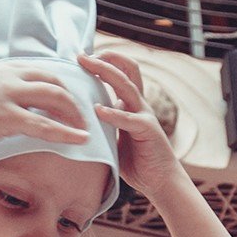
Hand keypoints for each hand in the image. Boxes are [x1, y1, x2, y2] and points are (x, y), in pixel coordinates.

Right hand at [0, 58, 89, 160]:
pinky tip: (80, 140)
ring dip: (74, 113)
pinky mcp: (5, 117)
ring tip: (84, 127)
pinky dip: (66, 133)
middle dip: (71, 96)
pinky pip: (45, 125)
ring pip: (54, 97)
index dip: (54, 83)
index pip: (35, 70)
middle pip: (52, 79)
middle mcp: (4, 75)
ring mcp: (6, 94)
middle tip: (80, 113)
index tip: (65, 96)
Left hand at [78, 51, 179, 199]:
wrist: (160, 181)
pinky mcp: (148, 130)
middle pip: (126, 71)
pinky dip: (113, 113)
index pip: (121, 73)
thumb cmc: (136, 161)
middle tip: (81, 55)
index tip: (81, 58)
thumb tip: (76, 121)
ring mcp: (145, 115)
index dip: (104, 62)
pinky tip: (97, 110)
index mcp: (132, 104)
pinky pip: (129, 119)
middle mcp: (140, 105)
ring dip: (107, 73)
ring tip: (89, 66)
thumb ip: (102, 125)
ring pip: (128, 86)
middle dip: (105, 59)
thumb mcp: (113, 138)